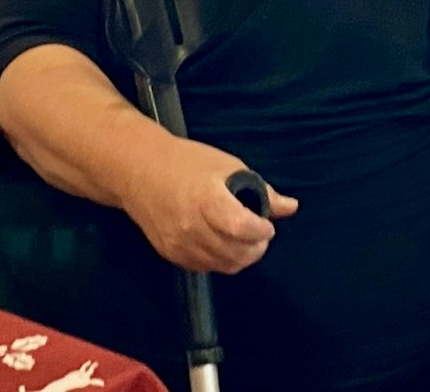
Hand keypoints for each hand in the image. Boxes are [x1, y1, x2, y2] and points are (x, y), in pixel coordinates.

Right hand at [119, 138, 297, 273]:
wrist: (139, 171)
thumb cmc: (186, 162)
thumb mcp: (227, 166)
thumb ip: (260, 190)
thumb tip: (291, 207)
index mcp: (206, 199)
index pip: (240, 227)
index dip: (261, 230)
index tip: (266, 223)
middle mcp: (191, 226)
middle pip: (236, 252)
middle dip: (256, 246)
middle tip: (259, 232)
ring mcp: (179, 244)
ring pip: (224, 265)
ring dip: (242, 255)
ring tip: (244, 238)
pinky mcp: (171, 254)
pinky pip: (206, 267)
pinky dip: (222, 259)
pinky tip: (223, 243)